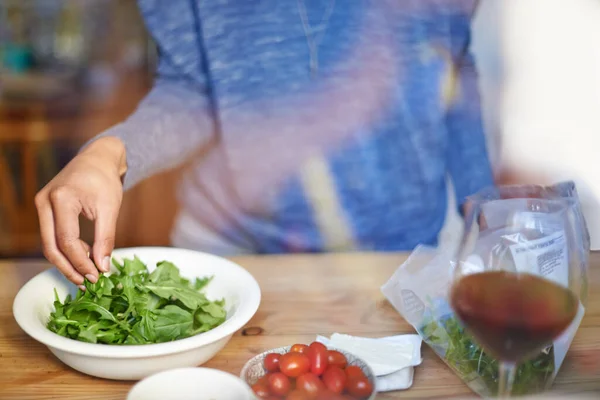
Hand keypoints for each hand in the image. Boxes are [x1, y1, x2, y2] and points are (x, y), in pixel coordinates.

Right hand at [34, 137, 126, 286]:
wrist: (97, 159)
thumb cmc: (104, 180)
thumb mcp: (110, 208)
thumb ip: (106, 237)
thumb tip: (103, 266)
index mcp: (61, 198)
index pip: (67, 240)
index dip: (81, 262)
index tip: (97, 275)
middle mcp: (45, 202)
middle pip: (50, 246)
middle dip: (69, 268)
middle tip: (88, 282)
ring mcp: (42, 205)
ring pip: (49, 244)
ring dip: (67, 262)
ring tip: (88, 274)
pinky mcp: (45, 210)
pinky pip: (52, 236)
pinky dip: (67, 250)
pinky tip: (84, 258)